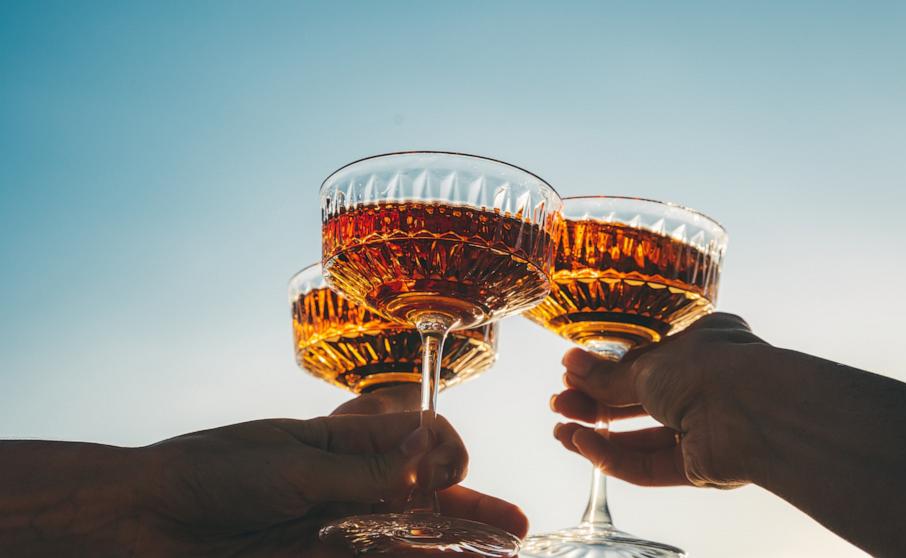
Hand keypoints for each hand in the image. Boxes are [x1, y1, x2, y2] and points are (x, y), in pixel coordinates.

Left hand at [136, 411, 474, 555]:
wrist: (145, 521)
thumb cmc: (212, 472)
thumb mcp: (295, 462)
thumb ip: (368, 467)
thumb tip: (433, 448)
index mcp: (341, 441)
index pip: (415, 440)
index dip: (442, 452)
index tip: (448, 468)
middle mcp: (348, 484)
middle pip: (422, 496)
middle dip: (469, 509)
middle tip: (515, 528)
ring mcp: (337, 526)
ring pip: (409, 536)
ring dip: (454, 544)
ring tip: (504, 552)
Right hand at [551, 312, 769, 488]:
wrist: (754, 411)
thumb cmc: (710, 368)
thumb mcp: (647, 365)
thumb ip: (607, 375)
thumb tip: (570, 365)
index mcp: (702, 347)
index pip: (645, 363)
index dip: (606, 371)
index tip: (571, 374)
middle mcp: (706, 387)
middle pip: (639, 402)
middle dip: (597, 404)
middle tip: (560, 405)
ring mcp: (705, 429)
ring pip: (643, 437)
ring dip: (600, 435)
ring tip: (562, 432)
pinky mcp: (701, 467)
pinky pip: (652, 465)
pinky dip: (616, 457)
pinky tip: (583, 445)